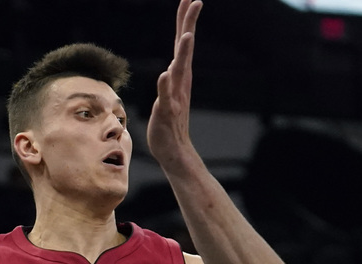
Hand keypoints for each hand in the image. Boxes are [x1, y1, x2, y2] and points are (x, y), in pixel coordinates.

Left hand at [146, 0, 203, 175]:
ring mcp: (175, 97)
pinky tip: (166, 74)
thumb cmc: (167, 124)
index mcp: (179, 76)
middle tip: (195, 1)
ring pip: (179, 71)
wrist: (174, 152)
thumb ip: (169, 80)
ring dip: (183, 54)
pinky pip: (166, 98)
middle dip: (188, 24)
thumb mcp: (167, 95)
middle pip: (184, 48)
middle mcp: (180, 82)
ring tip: (186, 36)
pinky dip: (166, 86)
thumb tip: (171, 67)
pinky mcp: (167, 114)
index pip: (181, 43)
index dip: (185, 21)